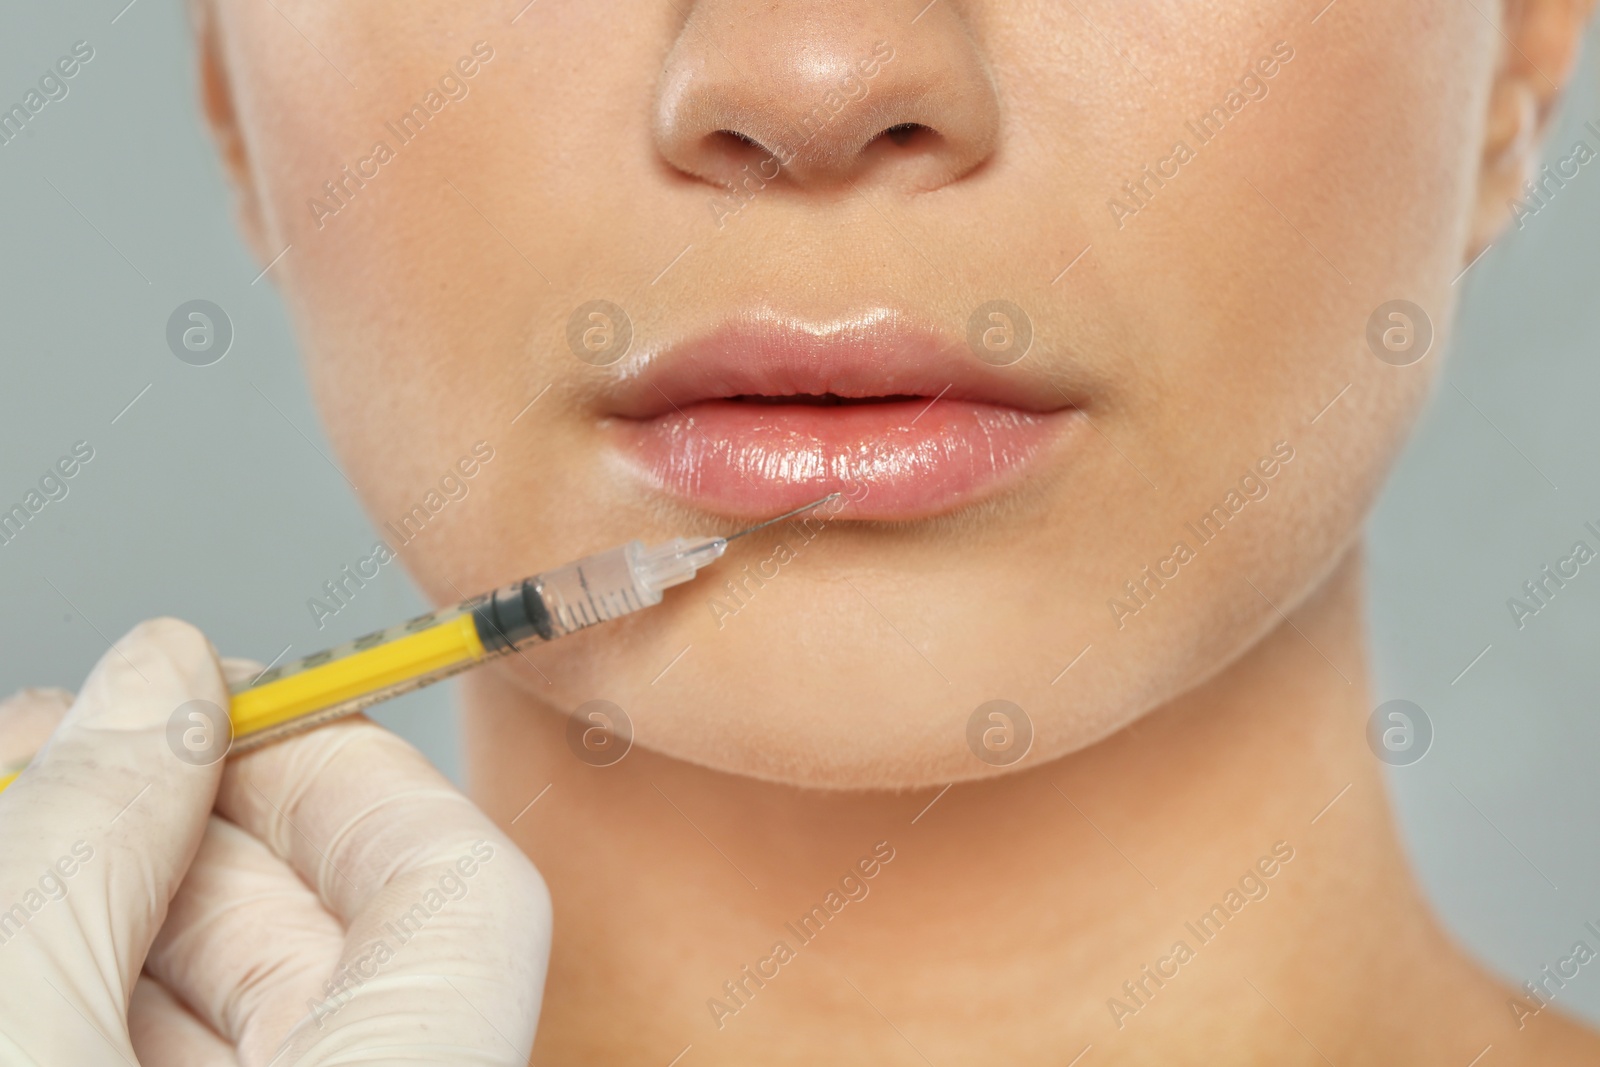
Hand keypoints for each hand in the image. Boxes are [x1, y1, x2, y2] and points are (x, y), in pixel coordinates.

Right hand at [0, 618, 550, 1064]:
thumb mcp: (26, 1041)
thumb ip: (89, 859)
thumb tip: (157, 682)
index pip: (461, 886)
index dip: (341, 764)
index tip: (215, 698)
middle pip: (341, 941)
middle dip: (191, 825)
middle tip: (64, 747)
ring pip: (257, 1017)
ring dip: (127, 904)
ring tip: (16, 811)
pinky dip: (110, 1002)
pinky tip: (22, 937)